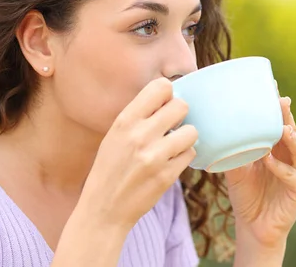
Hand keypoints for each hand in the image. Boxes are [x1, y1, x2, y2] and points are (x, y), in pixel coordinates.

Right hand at [76, 77, 196, 230]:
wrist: (104, 209)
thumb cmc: (111, 167)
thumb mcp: (115, 135)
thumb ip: (139, 116)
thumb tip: (169, 96)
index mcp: (125, 121)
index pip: (161, 87)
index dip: (167, 95)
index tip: (163, 106)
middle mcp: (140, 135)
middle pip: (181, 106)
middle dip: (180, 116)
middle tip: (171, 126)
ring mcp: (155, 157)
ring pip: (191, 131)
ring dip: (185, 138)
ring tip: (172, 146)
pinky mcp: (167, 176)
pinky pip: (190, 154)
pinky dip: (183, 157)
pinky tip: (170, 162)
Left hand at [225, 87, 295, 249]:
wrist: (252, 227)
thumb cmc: (246, 195)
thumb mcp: (235, 169)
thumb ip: (232, 151)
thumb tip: (214, 129)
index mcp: (276, 148)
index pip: (278, 122)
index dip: (276, 106)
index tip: (272, 86)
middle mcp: (290, 157)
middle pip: (292, 131)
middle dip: (287, 116)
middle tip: (281, 100)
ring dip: (291, 139)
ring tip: (283, 129)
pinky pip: (294, 177)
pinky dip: (282, 169)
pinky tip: (270, 161)